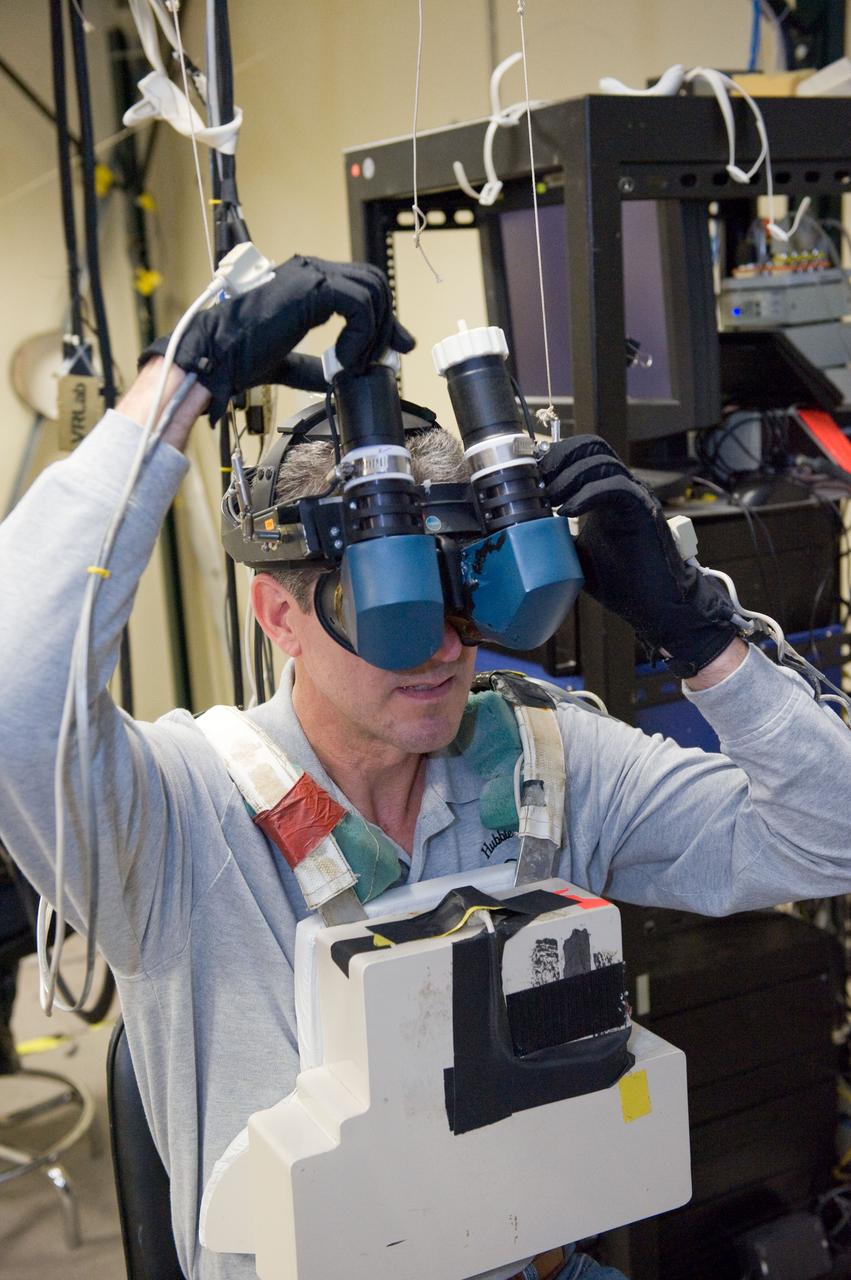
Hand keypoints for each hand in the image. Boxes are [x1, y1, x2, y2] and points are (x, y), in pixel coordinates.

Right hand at [140, 256, 414, 421]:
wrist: (216, 356)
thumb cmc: (237, 356)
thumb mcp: (286, 362)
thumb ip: (312, 364)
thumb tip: (332, 375)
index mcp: (304, 283)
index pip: (362, 286)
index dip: (385, 317)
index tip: (397, 347)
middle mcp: (310, 271)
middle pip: (375, 283)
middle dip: (388, 322)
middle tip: (383, 358)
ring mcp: (310, 275)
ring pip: (373, 290)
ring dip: (373, 333)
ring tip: (353, 363)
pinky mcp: (312, 287)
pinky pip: (360, 304)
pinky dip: (362, 334)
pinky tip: (345, 359)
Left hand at [538, 435, 739, 677]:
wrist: (654, 604)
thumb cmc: (623, 581)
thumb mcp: (577, 555)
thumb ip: (558, 537)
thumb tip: (528, 534)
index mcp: (606, 494)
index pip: (581, 454)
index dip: (554, 458)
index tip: (530, 478)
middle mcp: (623, 488)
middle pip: (591, 446)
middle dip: (558, 458)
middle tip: (537, 483)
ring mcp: (634, 497)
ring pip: (601, 462)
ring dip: (568, 476)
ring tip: (549, 499)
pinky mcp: (642, 512)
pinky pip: (616, 487)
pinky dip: (587, 494)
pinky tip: (568, 511)